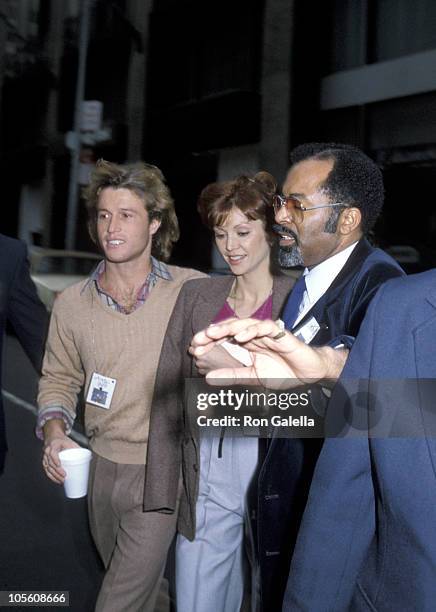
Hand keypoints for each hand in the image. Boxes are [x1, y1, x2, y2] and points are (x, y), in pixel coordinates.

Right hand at [42, 433, 78, 483]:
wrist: (53, 438)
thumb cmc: (61, 440)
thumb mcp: (69, 442)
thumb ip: (77, 448)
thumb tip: (88, 456)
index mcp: (53, 446)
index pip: (52, 453)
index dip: (55, 460)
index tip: (59, 465)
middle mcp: (47, 452)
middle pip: (50, 463)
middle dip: (57, 471)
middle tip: (64, 476)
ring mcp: (45, 458)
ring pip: (48, 469)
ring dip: (55, 476)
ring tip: (62, 480)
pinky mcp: (45, 462)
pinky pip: (47, 471)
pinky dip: (52, 477)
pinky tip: (57, 480)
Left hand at [193, 318, 347, 388]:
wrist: (308, 374)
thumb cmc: (283, 373)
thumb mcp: (252, 378)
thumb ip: (232, 376)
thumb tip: (207, 378)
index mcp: (246, 345)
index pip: (223, 339)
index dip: (208, 343)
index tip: (194, 349)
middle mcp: (254, 336)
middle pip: (230, 328)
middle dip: (213, 333)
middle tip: (198, 340)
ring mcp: (266, 333)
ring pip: (245, 323)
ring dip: (228, 327)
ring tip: (213, 333)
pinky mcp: (281, 333)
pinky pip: (265, 327)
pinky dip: (252, 330)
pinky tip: (240, 337)